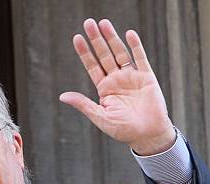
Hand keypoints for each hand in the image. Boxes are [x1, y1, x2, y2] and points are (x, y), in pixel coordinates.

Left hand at [60, 18, 175, 154]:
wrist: (147, 135)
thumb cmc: (123, 130)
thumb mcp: (100, 117)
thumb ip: (83, 104)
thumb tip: (62, 96)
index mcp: (104, 89)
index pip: (92, 66)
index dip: (84, 52)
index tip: (77, 38)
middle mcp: (116, 80)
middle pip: (104, 55)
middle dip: (96, 39)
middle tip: (88, 23)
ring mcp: (131, 77)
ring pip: (120, 53)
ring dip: (112, 38)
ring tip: (104, 23)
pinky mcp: (147, 77)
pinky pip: (140, 58)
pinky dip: (135, 46)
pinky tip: (129, 34)